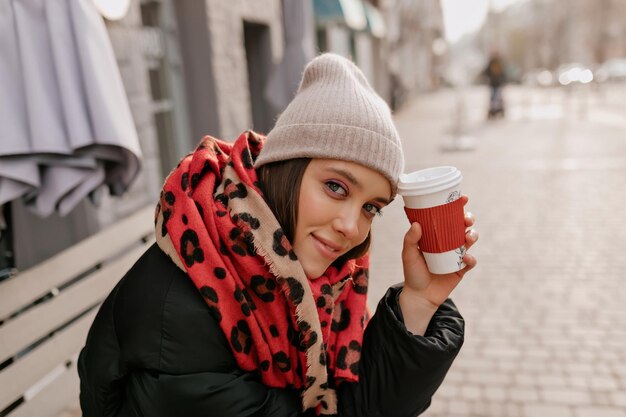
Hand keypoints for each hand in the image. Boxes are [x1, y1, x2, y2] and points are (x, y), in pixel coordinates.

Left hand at [398, 195, 477, 333]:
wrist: (419, 296)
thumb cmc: (412, 273)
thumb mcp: (408, 254)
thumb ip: (410, 240)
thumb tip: (417, 224)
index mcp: (436, 235)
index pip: (447, 217)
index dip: (456, 206)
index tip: (462, 198)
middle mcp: (448, 242)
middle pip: (462, 226)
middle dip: (468, 219)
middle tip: (466, 219)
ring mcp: (456, 255)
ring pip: (470, 240)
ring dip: (473, 235)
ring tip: (469, 237)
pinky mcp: (461, 269)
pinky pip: (471, 261)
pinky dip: (471, 259)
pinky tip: (466, 258)